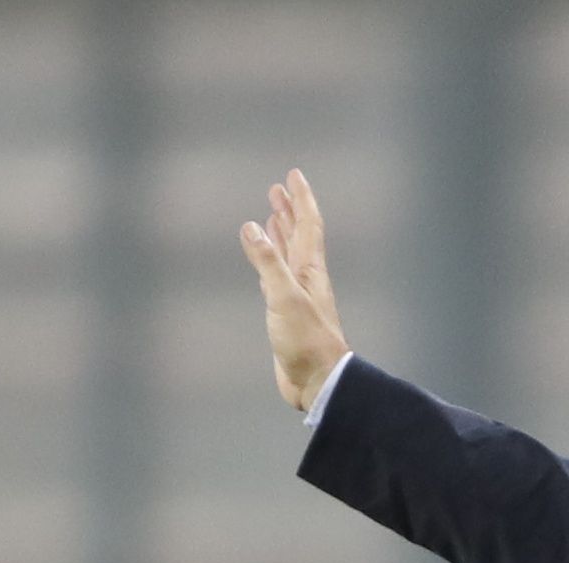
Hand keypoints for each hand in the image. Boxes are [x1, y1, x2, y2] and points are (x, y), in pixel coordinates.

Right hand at [241, 170, 352, 414]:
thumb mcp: (284, 297)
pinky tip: (268, 262)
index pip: (307, 224)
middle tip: (277, 189)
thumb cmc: (307, 340)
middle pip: (299, 235)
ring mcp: (297, 295)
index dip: (301, 198)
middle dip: (289, 210)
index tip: (293, 175)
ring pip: (289, 256)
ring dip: (281, 234)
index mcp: (309, 269)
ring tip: (272, 216)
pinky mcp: (288, 315)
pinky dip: (273, 264)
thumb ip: (267, 262)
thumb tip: (251, 227)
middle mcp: (305, 277)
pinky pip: (279, 279)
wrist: (317, 380)